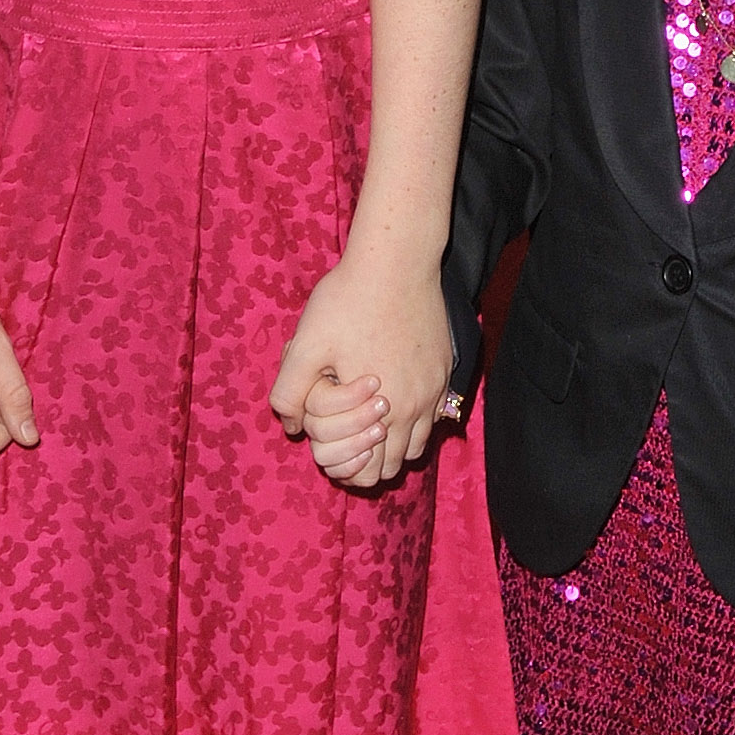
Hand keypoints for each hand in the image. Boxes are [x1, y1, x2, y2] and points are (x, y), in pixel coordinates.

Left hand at [271, 260, 454, 487]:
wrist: (396, 261)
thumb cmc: (347, 300)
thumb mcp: (306, 345)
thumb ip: (290, 392)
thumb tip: (289, 425)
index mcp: (381, 410)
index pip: (369, 473)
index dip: (345, 469)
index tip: (327, 448)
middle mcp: (415, 408)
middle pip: (395, 466)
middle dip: (368, 460)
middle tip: (342, 435)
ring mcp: (435, 389)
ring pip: (417, 445)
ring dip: (393, 442)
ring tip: (365, 420)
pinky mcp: (445, 369)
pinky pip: (434, 416)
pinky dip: (414, 420)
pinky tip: (391, 398)